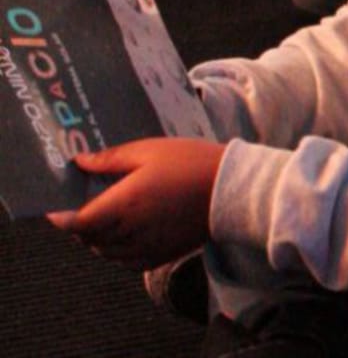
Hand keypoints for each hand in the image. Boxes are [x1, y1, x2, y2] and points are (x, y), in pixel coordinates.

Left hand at [46, 139, 224, 268]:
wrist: (230, 190)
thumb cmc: (191, 163)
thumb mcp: (150, 150)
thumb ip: (111, 159)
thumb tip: (79, 162)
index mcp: (123, 205)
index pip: (75, 222)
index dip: (59, 216)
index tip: (55, 203)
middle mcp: (128, 232)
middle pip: (87, 237)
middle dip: (79, 221)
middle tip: (86, 199)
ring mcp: (143, 248)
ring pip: (103, 251)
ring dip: (97, 235)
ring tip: (108, 211)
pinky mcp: (157, 257)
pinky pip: (123, 259)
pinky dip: (116, 247)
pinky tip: (128, 228)